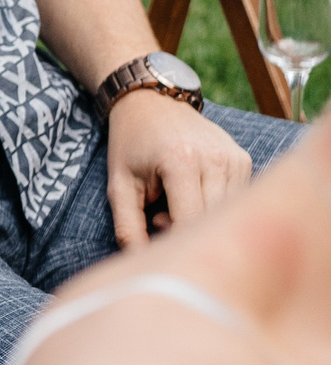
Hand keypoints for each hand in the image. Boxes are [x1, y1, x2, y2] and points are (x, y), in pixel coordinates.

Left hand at [105, 89, 253, 245]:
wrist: (152, 102)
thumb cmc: (131, 145)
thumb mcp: (119, 184)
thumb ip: (128, 226)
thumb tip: (142, 262)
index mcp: (181, 162)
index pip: (190, 222)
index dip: (173, 239)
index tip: (155, 235)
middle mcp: (216, 160)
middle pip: (212, 221)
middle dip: (186, 230)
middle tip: (158, 216)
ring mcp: (236, 158)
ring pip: (228, 214)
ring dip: (203, 219)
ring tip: (173, 203)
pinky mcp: (245, 160)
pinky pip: (236, 200)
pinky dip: (216, 207)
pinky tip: (193, 195)